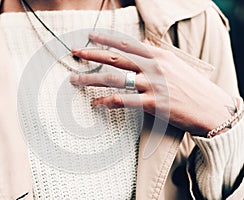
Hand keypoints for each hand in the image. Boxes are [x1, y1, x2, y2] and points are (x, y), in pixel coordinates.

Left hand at [70, 31, 233, 135]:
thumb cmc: (192, 86)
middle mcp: (153, 67)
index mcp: (158, 55)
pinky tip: (95, 103)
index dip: (106, 39)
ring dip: (91, 78)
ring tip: (75, 79)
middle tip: (75, 52)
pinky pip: (123, 101)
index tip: (90, 36)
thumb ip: (156, 56)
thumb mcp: (175, 64)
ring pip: (114, 78)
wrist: (211, 108)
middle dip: (92, 53)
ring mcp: (152, 85)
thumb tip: (140, 47)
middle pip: (116, 58)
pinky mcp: (153, 104)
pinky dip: (106, 101)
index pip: (127, 43)